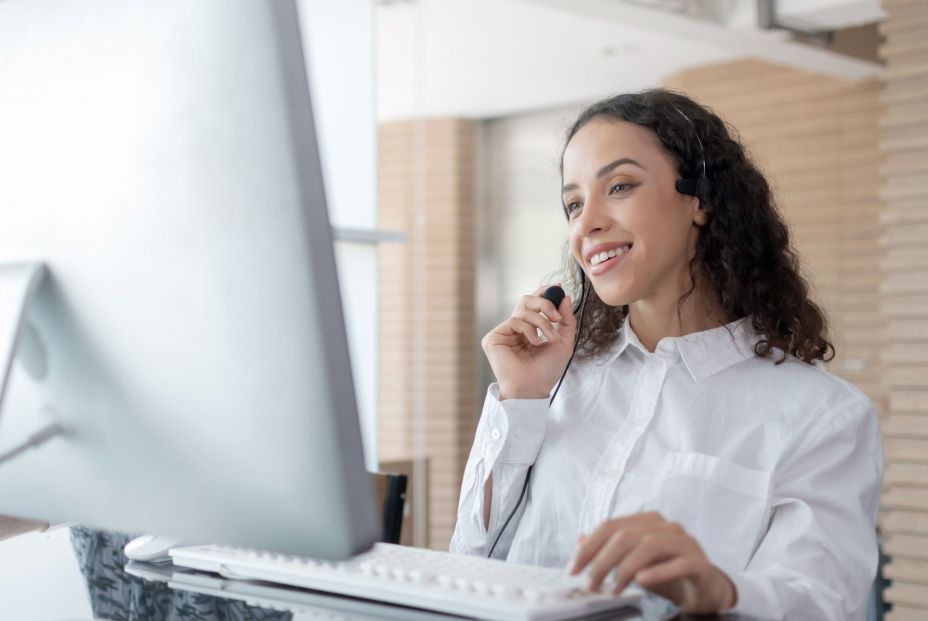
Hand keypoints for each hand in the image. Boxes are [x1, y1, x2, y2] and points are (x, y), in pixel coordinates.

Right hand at [481, 285, 576, 399]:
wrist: (534, 388)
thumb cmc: (546, 371)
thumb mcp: (563, 342)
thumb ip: (566, 320)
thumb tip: (564, 297)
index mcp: (529, 328)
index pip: (534, 304)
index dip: (544, 292)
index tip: (558, 287)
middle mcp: (515, 328)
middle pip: (527, 300)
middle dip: (545, 303)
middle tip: (557, 316)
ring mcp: (504, 332)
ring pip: (523, 310)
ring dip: (543, 322)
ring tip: (550, 338)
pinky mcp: (494, 337)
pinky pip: (515, 320)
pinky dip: (529, 329)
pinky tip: (534, 343)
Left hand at [569, 512, 736, 613]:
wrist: (704, 588)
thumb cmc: (666, 572)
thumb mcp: (634, 562)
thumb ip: (609, 550)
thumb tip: (580, 541)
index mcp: (647, 521)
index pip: (611, 526)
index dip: (589, 547)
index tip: (574, 568)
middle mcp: (666, 526)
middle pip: (626, 536)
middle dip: (603, 561)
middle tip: (592, 584)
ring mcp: (684, 542)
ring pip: (649, 546)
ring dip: (625, 569)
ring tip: (614, 588)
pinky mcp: (699, 562)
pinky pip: (678, 564)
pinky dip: (658, 572)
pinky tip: (641, 581)